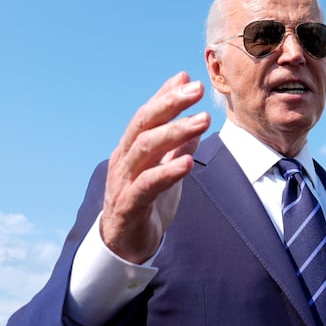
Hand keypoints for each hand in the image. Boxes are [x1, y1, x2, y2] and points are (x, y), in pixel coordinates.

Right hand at [101, 72, 210, 263]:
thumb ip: (177, 144)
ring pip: (145, 149)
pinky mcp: (128, 206)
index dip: (166, 95)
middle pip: (143, 124)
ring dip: (175, 132)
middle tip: (196, 89)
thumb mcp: (164, 169)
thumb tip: (195, 116)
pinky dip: (167, 172)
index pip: (147, 114)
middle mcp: (123, 160)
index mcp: (131, 148)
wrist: (124, 247)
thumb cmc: (145, 204)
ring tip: (202, 121)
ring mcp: (123, 182)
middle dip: (170, 104)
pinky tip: (187, 163)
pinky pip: (147, 185)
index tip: (189, 78)